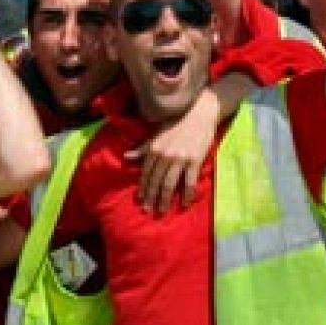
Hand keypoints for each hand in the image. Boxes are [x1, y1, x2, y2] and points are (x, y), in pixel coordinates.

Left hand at [127, 87, 216, 212]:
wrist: (199, 113)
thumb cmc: (177, 123)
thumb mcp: (157, 134)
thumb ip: (143, 148)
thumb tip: (126, 156)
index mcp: (154, 148)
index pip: (146, 173)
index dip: (143, 188)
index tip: (140, 200)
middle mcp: (165, 155)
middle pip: (156, 181)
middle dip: (151, 198)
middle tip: (147, 211)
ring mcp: (180, 159)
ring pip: (169, 184)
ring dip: (164, 200)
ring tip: (161, 211)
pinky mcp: (194, 160)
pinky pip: (189, 182)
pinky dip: (187, 194)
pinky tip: (185, 204)